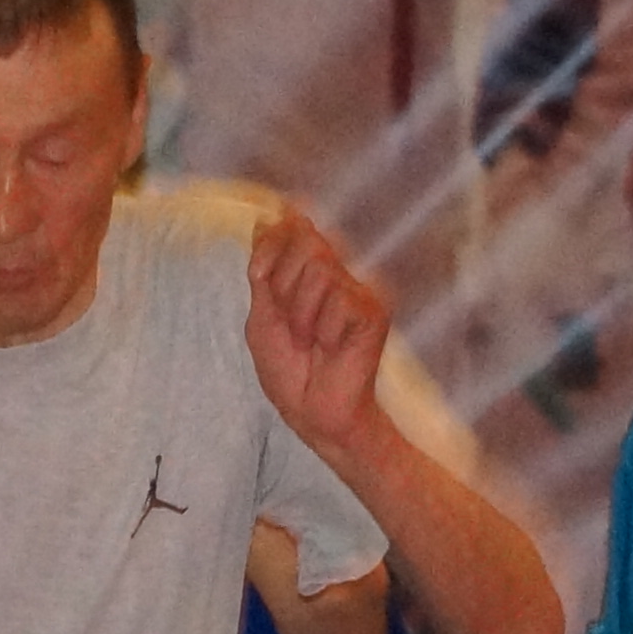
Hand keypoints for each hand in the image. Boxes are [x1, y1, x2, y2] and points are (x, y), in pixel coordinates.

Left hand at [244, 207, 390, 455]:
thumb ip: (264, 270)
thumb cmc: (288, 370)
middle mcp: (338, 273)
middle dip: (285, 284)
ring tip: (310, 341)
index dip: (274, 242)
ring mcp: (359, 290)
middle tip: (290, 324)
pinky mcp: (375, 311)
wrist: (310, 412)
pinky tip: (332, 348)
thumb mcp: (261, 316)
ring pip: (322, 271)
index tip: (257, 275)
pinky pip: (341, 301)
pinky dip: (326, 330)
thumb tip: (263, 221)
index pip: (296, 226)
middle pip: (308, 242)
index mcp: (309, 271)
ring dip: (303, 314)